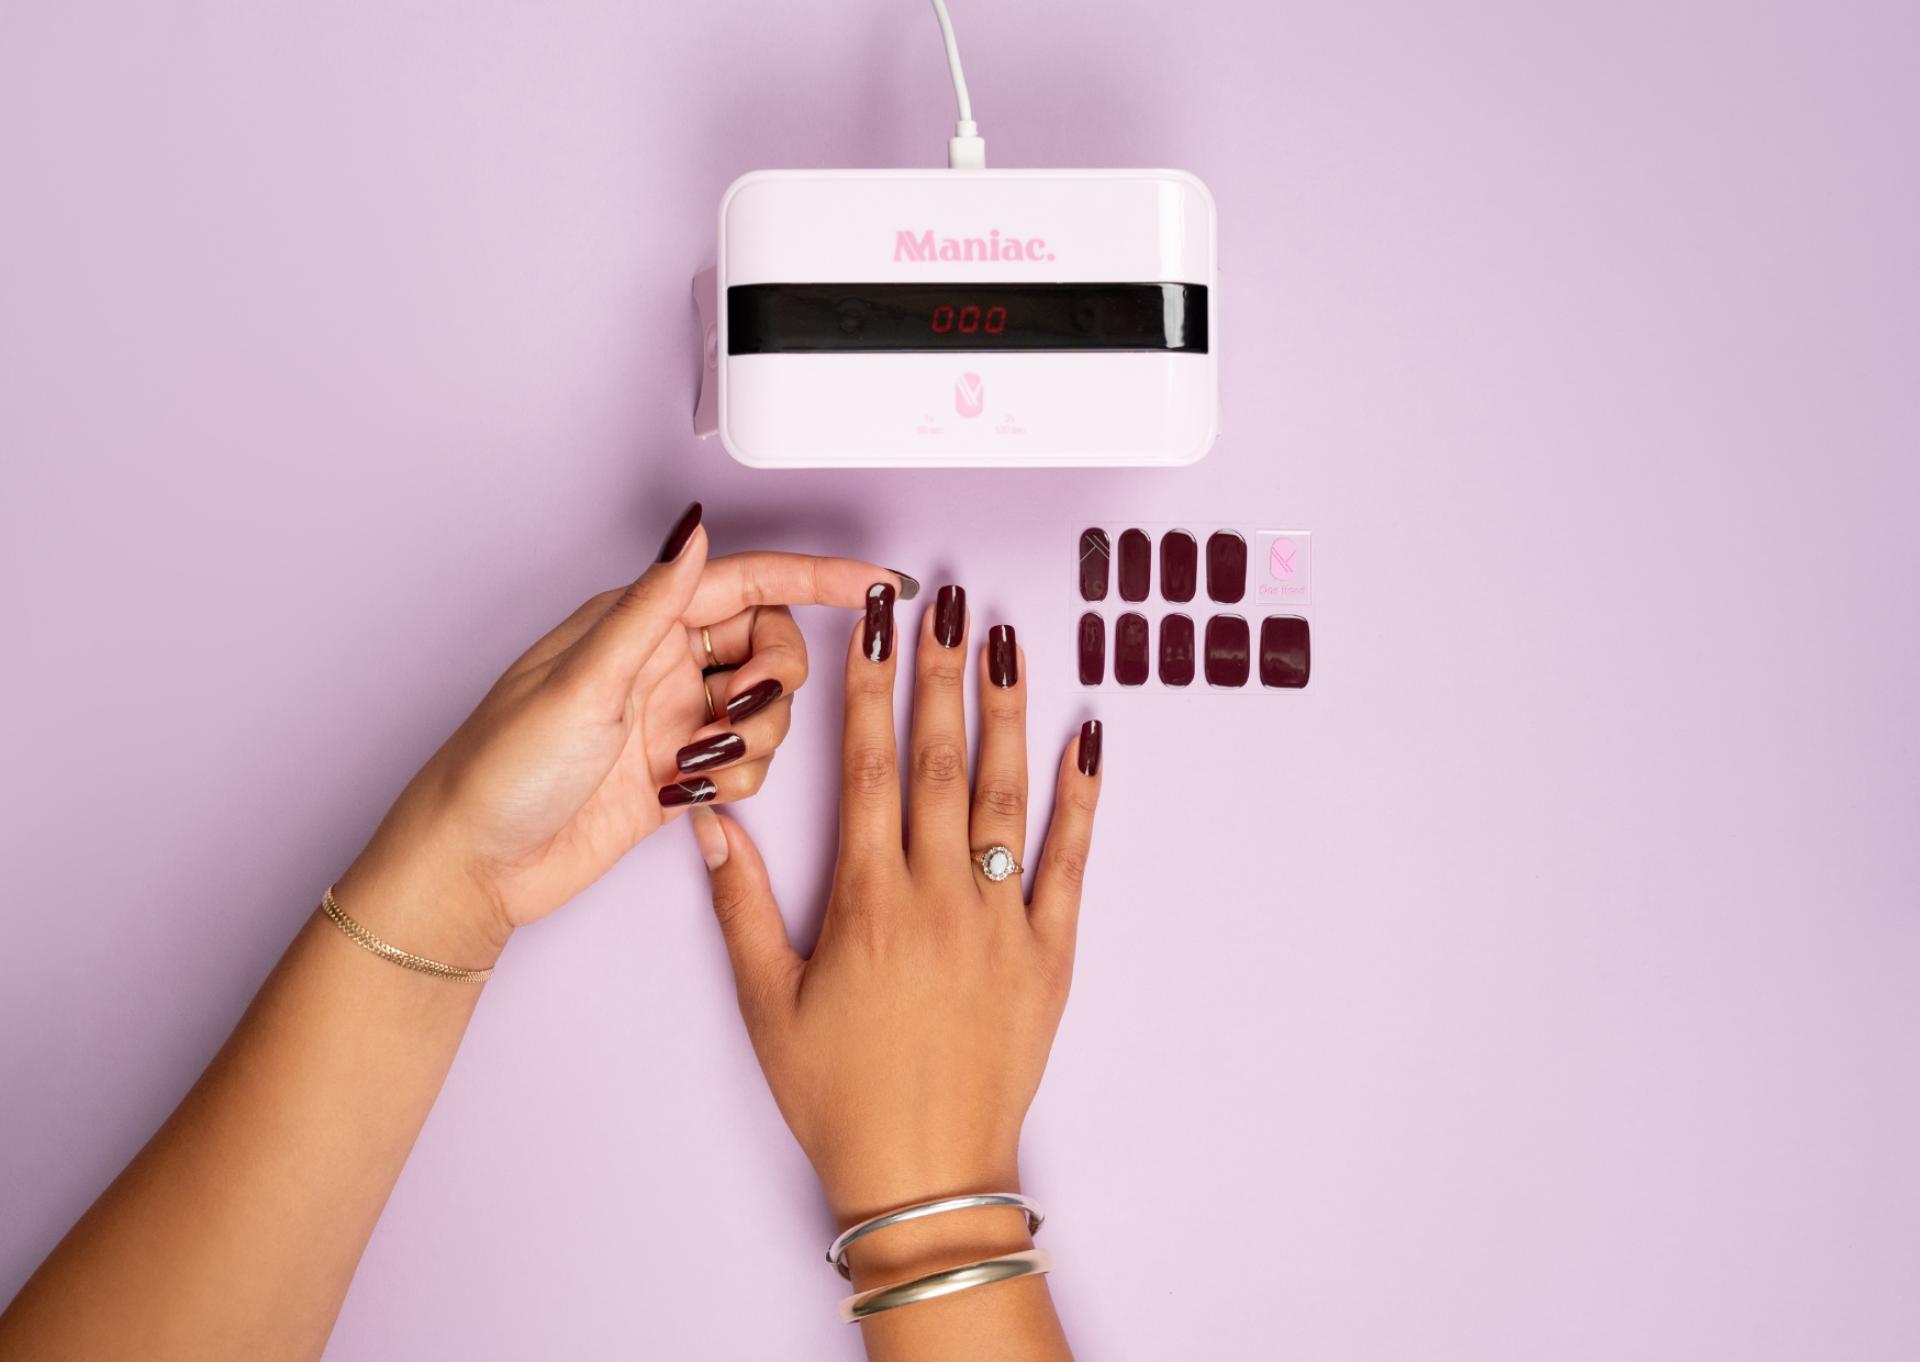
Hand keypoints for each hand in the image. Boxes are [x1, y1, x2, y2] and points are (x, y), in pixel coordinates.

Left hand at [336, 503, 908, 965]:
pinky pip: (748, 766)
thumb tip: (695, 530)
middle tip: (740, 711)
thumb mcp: (584, 681)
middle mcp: (662, 662)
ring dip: (752, 742)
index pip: (751, 582)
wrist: (475, 865)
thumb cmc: (503, 768)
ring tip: (692, 767)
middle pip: (772, 647)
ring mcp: (673, 719)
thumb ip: (652, 606)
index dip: (820, 578)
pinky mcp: (679, 774)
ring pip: (768, 712)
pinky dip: (734, 783)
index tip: (879, 582)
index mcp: (638, 621)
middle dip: (778, 681)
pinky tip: (679, 799)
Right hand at [693, 584, 1102, 1257]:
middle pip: (939, 760)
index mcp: (866, 901)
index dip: (874, 687)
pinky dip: (1084, 796)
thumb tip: (713, 822)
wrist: (925, 1175)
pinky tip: (1090, 735)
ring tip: (1007, 639)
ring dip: (1006, 710)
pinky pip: (1071, 860)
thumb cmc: (838, 1096)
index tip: (880, 625)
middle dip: (941, 673)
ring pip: (1004, 793)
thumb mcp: (767, 1004)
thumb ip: (741, 905)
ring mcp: (1000, 920)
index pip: (869, 767)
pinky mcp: (1050, 953)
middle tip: (948, 600)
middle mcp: (937, 895)